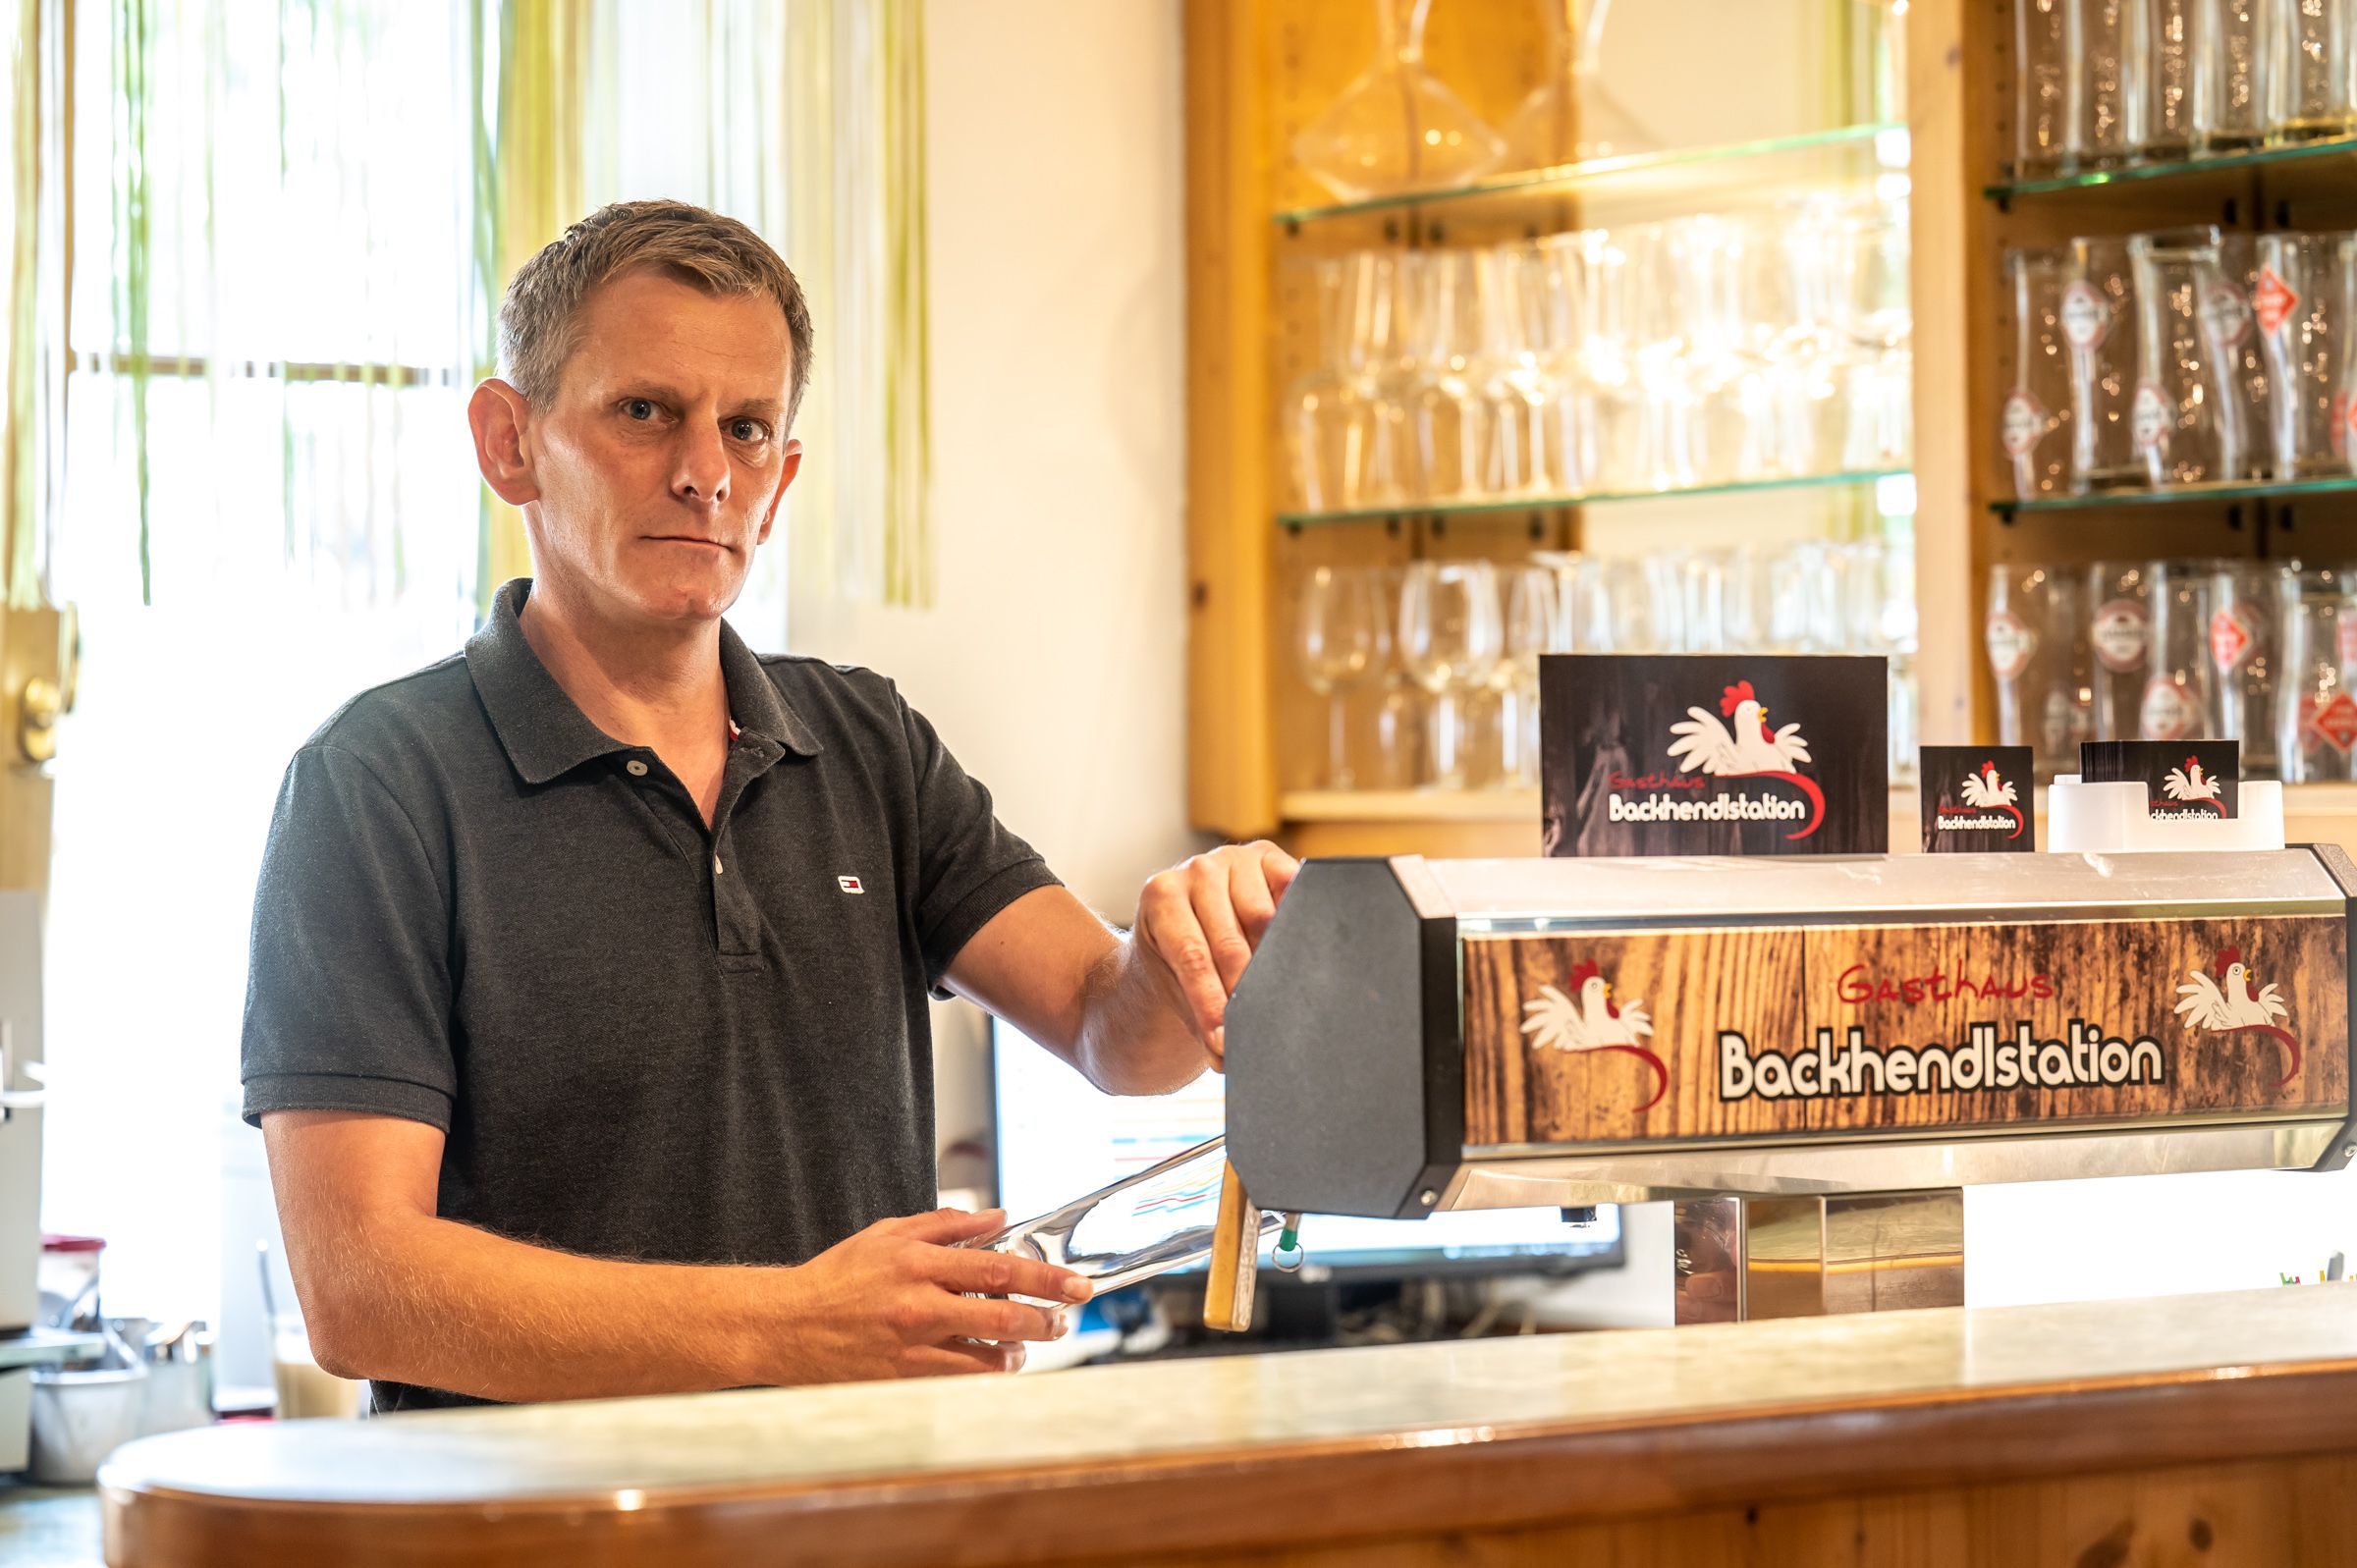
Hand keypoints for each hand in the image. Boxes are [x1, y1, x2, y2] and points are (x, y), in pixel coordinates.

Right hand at [763, 1208, 1092, 1383]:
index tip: (1074, 1285)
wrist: (785, 1325)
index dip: (1043, 1279)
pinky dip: (985, 1369)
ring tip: (1026, 1343)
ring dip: (1019, 1351)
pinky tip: (992, 1359)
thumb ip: (947, 1224)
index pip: (996, 1270)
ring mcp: (912, 1346)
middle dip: (1046, 1319)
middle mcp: (918, 1305)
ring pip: (987, 1356)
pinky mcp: (903, 1377)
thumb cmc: (837, 1276)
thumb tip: (998, 1218)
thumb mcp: (889, 1234)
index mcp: (917, 1262)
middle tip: (1065, 1320)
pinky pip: (961, 1379)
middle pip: (1002, 1315)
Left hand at [1133, 840, 1300, 1070]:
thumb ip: (1199, 1017)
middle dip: (1244, 990)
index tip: (1223, 1040)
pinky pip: (1289, 888)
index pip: (1192, 957)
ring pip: (1262, 918)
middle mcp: (1196, 870)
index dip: (1211, 1001)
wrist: (1188, 922)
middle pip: (1229, 940)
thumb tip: (1225, 1056)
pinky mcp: (1268, 857)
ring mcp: (1234, 859)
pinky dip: (1295, 918)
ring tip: (1280, 993)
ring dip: (1274, 958)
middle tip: (1257, 1029)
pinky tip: (1299, 946)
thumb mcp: (1179, 988)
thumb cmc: (1181, 962)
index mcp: (1162, 896)